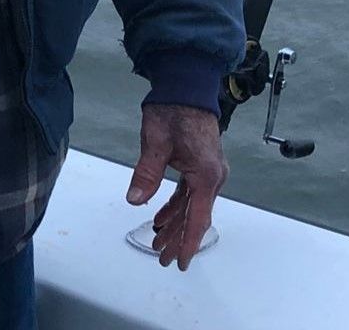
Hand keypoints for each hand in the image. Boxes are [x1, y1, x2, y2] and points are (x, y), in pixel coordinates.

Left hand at [126, 103, 227, 270]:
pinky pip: (189, 194)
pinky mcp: (201, 165)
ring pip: (192, 207)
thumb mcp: (156, 142)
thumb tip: (136, 199)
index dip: (187, 243)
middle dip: (178, 239)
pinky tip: (163, 217)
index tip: (179, 262)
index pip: (197, 218)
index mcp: (205, 174)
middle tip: (162, 258)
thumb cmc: (174, 110)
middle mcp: (212, 176)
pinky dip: (176, 207)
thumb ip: (147, 173)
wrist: (186, 86)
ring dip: (176, 224)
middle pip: (195, 216)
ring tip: (158, 241)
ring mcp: (208, 171)